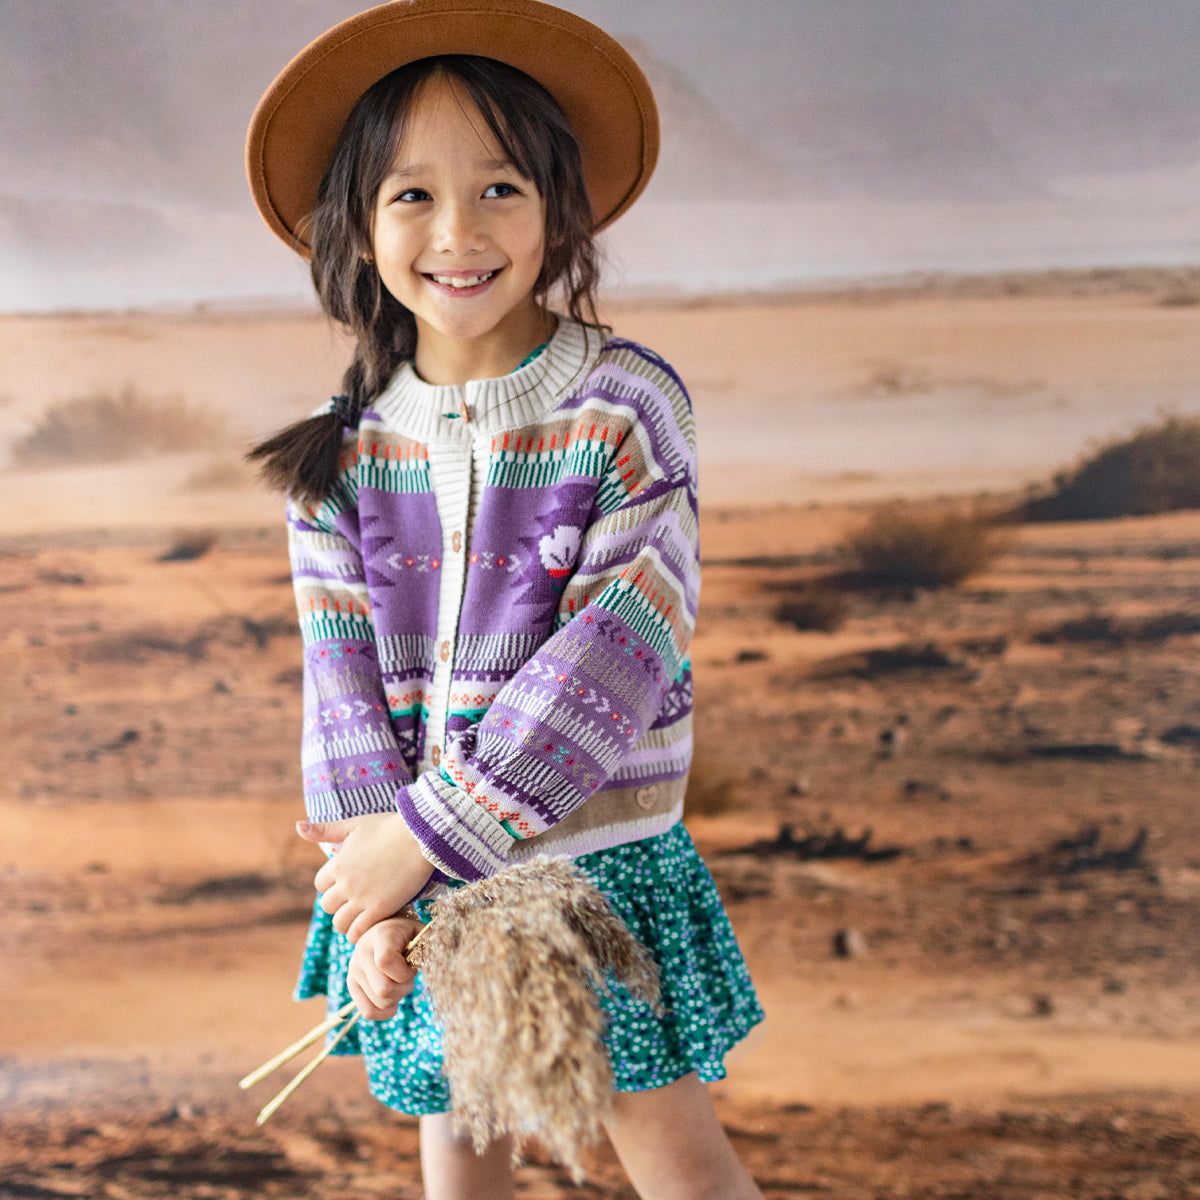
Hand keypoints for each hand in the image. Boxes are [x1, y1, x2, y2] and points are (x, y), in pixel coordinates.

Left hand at [296, 813, 433, 941]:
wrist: (420, 837)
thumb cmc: (388, 827)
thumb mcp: (354, 824)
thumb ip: (325, 829)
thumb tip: (298, 826)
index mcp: (338, 864)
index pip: (320, 885)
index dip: (331, 884)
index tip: (345, 882)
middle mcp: (346, 884)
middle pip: (328, 906)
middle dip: (338, 903)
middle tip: (353, 900)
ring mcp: (362, 898)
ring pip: (339, 923)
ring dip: (346, 921)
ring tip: (359, 915)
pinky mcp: (380, 909)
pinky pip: (358, 931)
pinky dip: (358, 932)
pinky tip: (368, 923)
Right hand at [347, 916, 422, 1019]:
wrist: (384, 929)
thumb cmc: (408, 934)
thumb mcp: (421, 932)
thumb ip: (431, 944)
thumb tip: (440, 959)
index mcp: (380, 936)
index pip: (385, 962)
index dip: (404, 973)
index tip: (412, 967)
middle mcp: (361, 953)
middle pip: (383, 989)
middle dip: (403, 988)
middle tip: (407, 977)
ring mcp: (354, 970)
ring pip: (378, 1003)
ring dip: (395, 998)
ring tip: (398, 982)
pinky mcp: (352, 985)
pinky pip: (368, 1012)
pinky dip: (384, 1011)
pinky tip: (392, 997)